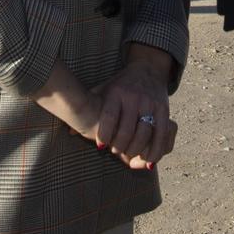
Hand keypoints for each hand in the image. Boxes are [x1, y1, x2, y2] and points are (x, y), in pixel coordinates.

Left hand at [94, 49, 177, 166]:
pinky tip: (149, 163)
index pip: (109, 116)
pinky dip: (156, 151)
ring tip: (129, 156)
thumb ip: (88, 110)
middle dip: (120, 146)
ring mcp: (150, 103)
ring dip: (136, 150)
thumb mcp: (102, 91)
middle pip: (127, 129)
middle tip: (116, 153)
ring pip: (144, 134)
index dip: (104, 134)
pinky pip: (161, 134)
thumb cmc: (120, 85)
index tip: (101, 147)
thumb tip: (69, 132)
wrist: (147, 70)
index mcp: (116, 92)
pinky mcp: (163, 109)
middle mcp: (134, 97)